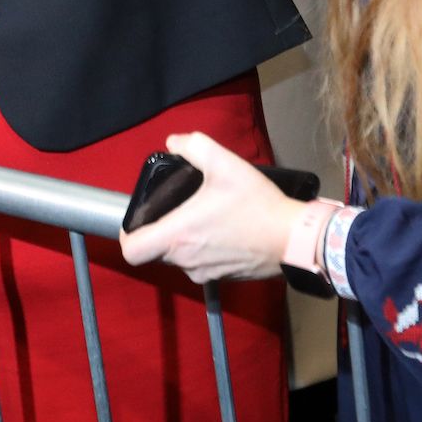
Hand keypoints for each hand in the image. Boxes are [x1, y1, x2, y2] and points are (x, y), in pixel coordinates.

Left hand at [117, 132, 305, 281]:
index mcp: (178, 236)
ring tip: (206, 216)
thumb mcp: (225, 163)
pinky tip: (224, 231)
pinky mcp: (220, 279)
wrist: (292, 238)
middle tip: (180, 206)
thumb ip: (194, 146)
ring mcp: (203, 273)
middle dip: (163, 229)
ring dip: (185, 239)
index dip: (129, 234)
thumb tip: (174, 142)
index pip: (132, 250)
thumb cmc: (257, 204)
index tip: (139, 219)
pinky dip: (204, 250)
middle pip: (156, 250)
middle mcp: (186, 261)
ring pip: (179, 258)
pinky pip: (200, 265)